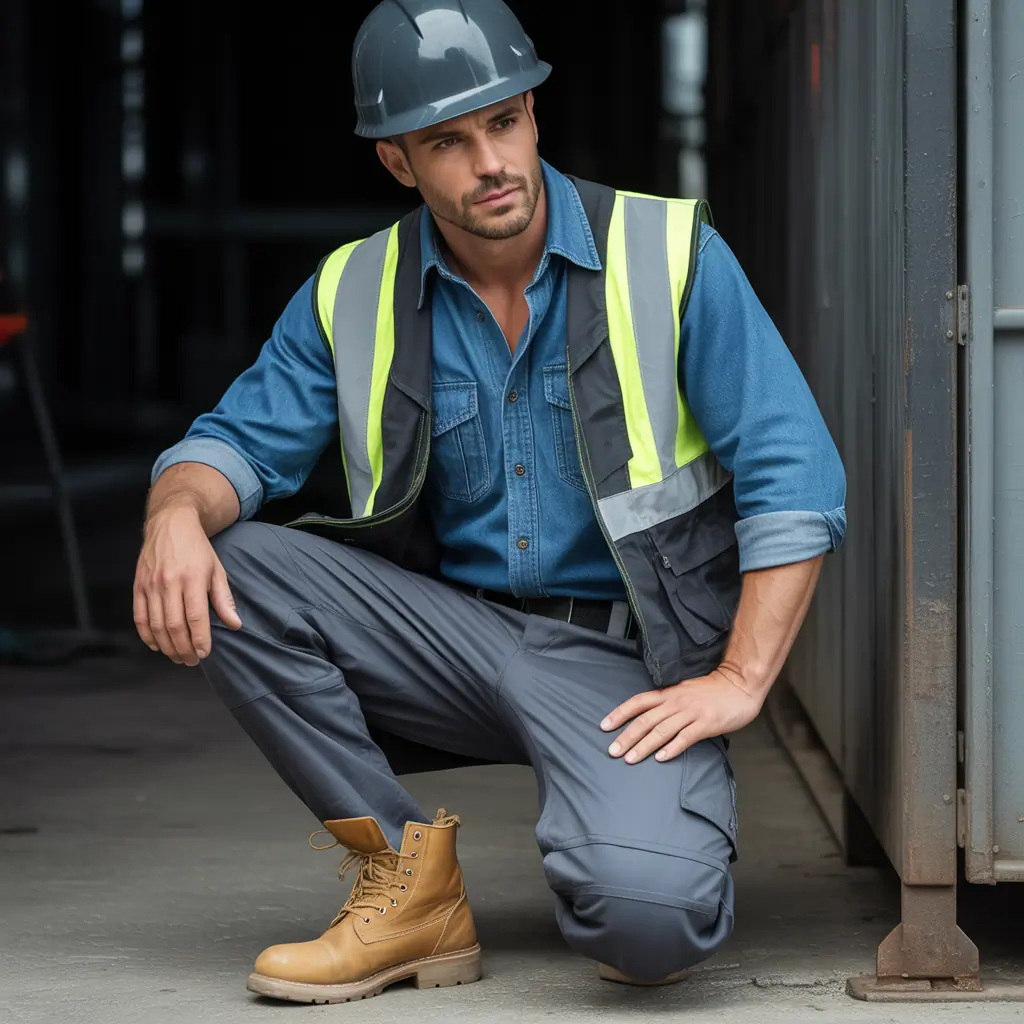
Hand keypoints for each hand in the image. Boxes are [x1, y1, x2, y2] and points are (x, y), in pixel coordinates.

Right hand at [133, 507, 241, 664]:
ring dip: (166, 646)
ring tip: (178, 657)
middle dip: (183, 648)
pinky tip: (156, 645)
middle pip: (173, 625)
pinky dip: (146, 635)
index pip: (195, 617)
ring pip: (155, 624)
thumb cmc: (197, 549)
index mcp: (192, 578)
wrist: (171, 523)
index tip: (205, 653)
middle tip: (192, 660)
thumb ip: (224, 599)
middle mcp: (169, 582)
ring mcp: (150, 584)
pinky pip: (139, 616)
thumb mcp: (216, 570)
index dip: (200, 639)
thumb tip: (235, 624)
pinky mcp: (138, 585)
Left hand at [600, 668, 763, 763]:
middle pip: (645, 720)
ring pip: (662, 730)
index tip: (604, 726)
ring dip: (644, 746)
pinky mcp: (706, 724)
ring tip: (630, 759)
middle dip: (627, 736)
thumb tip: (647, 718)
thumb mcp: (684, 691)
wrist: (739, 685)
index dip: (620, 714)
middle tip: (612, 751)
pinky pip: (685, 738)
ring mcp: (691, 713)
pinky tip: (661, 759)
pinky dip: (672, 748)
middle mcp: (676, 702)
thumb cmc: (711, 691)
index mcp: (669, 694)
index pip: (638, 702)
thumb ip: (667, 703)